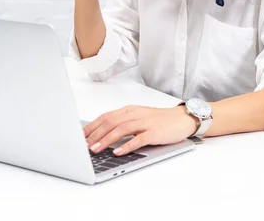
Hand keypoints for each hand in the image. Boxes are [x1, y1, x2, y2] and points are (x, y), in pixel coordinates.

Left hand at [83, 105, 198, 155]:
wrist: (183, 119)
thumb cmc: (160, 120)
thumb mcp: (138, 118)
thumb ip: (123, 124)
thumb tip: (102, 135)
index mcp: (129, 110)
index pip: (105, 117)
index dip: (91, 126)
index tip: (80, 136)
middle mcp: (135, 114)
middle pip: (110, 122)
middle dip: (94, 134)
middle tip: (83, 145)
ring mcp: (145, 122)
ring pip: (121, 129)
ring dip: (106, 140)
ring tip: (95, 150)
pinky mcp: (154, 132)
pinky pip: (138, 139)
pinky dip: (126, 146)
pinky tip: (117, 152)